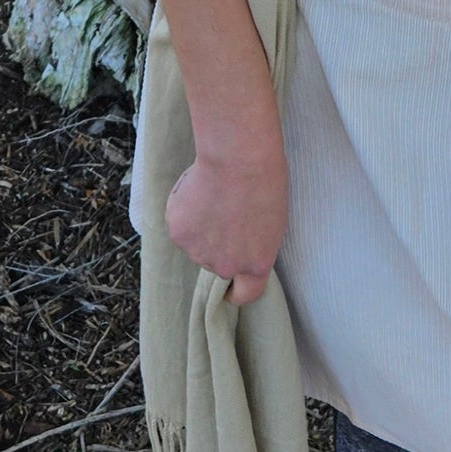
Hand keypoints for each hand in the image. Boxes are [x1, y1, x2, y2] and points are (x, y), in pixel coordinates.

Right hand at [164, 138, 288, 306]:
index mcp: (255, 265)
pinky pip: (180, 223)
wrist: (237, 157)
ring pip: (196, 243)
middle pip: (217, 262)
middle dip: (218, 243)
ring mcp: (199, 252)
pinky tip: (198, 187)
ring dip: (200, 225)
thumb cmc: (264, 178)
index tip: (230, 285)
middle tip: (224, 210)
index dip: (236, 289)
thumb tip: (238, 242)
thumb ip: (253, 242)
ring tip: (213, 193)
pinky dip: (184, 209)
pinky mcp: (179, 234)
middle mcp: (226, 266)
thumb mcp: (271, 220)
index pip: (244, 294)